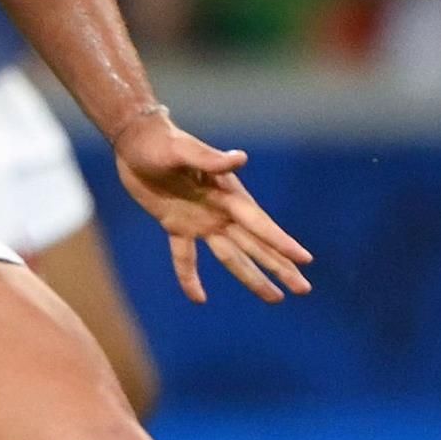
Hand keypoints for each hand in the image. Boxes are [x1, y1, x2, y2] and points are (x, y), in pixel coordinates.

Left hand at [112, 110, 313, 303]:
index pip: (258, 223)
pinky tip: (199, 299)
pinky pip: (185, 258)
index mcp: (227, 193)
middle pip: (255, 245)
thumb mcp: (183, 150)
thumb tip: (240, 159)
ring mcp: (200, 221)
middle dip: (279, 267)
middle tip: (303, 289)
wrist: (135, 140)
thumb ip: (210, 159)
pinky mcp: (175, 225)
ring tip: (275, 299)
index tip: (304, 259)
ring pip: (231, 257)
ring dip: (252, 277)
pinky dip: (190, 278)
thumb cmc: (161, 141)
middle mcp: (219, 211)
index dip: (280, 242)